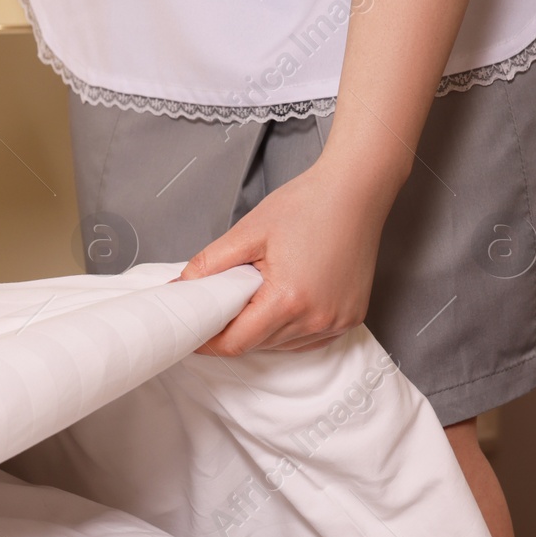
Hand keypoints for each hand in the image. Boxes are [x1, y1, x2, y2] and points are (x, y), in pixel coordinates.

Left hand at [176, 156, 396, 354]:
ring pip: (283, 344)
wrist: (354, 192)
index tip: (191, 332)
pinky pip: (307, 339)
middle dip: (232, 330)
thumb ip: (210, 264)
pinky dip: (287, 330)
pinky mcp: (350, 318)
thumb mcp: (248, 231)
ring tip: (252, 294)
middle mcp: (317, 319)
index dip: (208, 341)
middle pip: (259, 344)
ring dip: (260, 330)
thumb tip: (181, 288)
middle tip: (216, 305)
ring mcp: (337, 322)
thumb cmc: (305, 205)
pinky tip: (279, 304)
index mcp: (288, 300)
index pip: (237, 342)